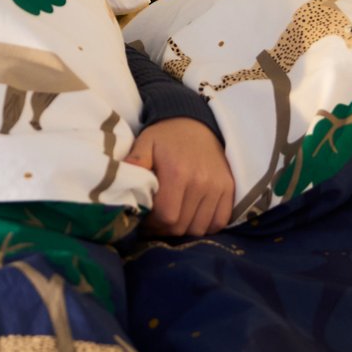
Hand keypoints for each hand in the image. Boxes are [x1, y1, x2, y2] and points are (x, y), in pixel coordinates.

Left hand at [125, 117, 234, 237]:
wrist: (194, 122)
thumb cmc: (165, 137)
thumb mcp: (145, 143)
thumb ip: (135, 163)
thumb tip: (122, 182)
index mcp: (177, 173)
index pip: (166, 216)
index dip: (153, 224)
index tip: (145, 220)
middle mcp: (200, 182)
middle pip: (182, 226)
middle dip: (165, 229)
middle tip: (155, 222)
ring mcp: (217, 186)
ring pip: (200, 228)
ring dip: (184, 230)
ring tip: (172, 218)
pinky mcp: (229, 188)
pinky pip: (219, 221)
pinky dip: (205, 226)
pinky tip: (192, 216)